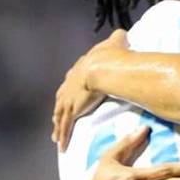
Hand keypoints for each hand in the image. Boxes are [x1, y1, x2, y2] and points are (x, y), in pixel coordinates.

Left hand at [53, 29, 130, 151]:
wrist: (103, 68)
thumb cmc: (110, 55)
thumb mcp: (115, 42)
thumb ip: (118, 38)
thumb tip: (122, 33)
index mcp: (78, 71)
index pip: (70, 83)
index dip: (68, 91)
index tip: (67, 97)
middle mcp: (69, 86)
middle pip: (61, 100)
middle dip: (59, 110)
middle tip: (56, 119)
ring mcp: (69, 99)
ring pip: (60, 116)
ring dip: (57, 127)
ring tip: (56, 137)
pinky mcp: (72, 111)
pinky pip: (65, 127)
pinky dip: (63, 136)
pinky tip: (61, 146)